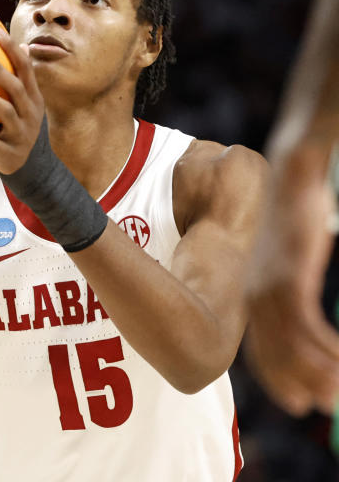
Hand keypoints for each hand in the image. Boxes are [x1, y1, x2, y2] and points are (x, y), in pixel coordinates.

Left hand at [0, 27, 44, 173]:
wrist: (32, 166)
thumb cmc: (21, 126)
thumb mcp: (27, 103)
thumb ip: (22, 78)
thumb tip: (21, 45)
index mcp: (33, 97)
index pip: (24, 68)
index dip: (11, 49)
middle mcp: (29, 112)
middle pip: (15, 87)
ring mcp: (20, 132)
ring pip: (4, 112)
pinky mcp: (7, 150)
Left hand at [245, 146, 338, 414]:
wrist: (292, 176)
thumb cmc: (295, 212)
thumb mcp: (289, 256)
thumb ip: (290, 281)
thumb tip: (296, 300)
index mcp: (251, 290)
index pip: (258, 346)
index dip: (276, 376)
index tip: (294, 400)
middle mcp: (254, 292)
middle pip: (273, 353)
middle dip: (299, 383)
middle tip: (322, 406)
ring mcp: (269, 286)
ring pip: (292, 347)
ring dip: (319, 372)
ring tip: (338, 393)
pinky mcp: (290, 276)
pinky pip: (307, 326)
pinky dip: (327, 349)